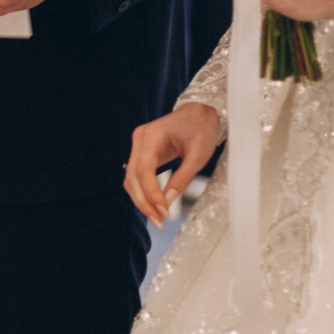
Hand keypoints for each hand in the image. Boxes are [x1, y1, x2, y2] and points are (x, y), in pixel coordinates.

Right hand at [124, 100, 224, 225]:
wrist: (200, 111)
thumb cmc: (202, 128)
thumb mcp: (199, 154)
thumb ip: (183, 177)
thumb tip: (168, 201)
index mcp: (152, 135)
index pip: (143, 170)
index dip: (151, 193)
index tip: (164, 211)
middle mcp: (140, 139)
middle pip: (132, 177)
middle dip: (144, 202)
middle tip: (159, 221)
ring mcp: (139, 145)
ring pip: (131, 178)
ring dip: (141, 200)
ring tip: (157, 218)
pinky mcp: (143, 152)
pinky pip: (137, 175)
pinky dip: (143, 192)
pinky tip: (154, 205)